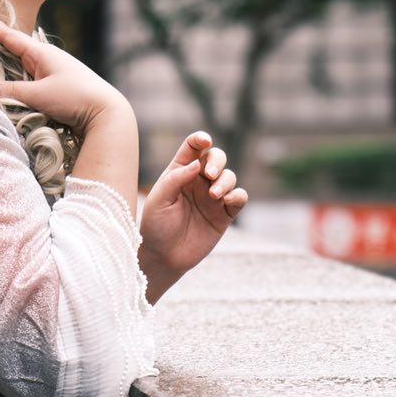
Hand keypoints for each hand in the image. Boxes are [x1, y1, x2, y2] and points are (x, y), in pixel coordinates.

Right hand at [0, 12, 126, 134]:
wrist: (106, 112)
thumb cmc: (75, 98)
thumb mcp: (39, 95)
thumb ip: (12, 91)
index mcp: (42, 53)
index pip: (11, 36)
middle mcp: (47, 58)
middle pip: (15, 47)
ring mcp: (53, 71)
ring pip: (22, 63)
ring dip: (6, 60)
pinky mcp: (56, 86)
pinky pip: (30, 76)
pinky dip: (17, 75)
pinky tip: (10, 78)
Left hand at [139, 131, 248, 277]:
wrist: (163, 257)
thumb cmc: (156, 226)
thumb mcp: (159, 199)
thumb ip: (176, 178)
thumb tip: (198, 164)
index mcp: (180, 171)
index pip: (193, 147)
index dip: (200, 139)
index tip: (205, 141)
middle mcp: (198, 181)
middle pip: (216, 157)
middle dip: (217, 161)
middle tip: (210, 174)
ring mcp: (213, 197)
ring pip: (230, 176)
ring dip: (226, 181)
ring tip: (214, 195)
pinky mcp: (225, 214)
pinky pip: (239, 197)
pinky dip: (237, 195)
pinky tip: (227, 201)